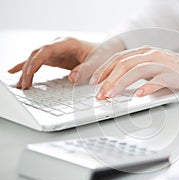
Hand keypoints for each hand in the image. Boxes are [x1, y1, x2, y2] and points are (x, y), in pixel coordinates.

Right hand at [8, 36, 124, 88]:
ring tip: (20, 84)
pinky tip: (17, 72)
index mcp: (68, 43)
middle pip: (37, 54)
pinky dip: (29, 68)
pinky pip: (40, 62)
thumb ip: (85, 70)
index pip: (47, 50)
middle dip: (28, 69)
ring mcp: (57, 51)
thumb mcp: (97, 62)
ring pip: (36, 59)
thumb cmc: (103, 53)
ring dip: (26, 70)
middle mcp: (59, 45)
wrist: (107, 50)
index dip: (36, 61)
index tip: (29, 72)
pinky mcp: (57, 58)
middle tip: (24, 84)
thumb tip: (72, 78)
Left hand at [89, 46, 178, 99]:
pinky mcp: (174, 74)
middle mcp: (151, 55)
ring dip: (121, 83)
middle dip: (108, 80)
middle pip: (124, 65)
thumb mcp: (152, 68)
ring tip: (111, 95)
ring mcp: (162, 63)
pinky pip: (158, 80)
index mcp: (144, 52)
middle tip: (99, 94)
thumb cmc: (175, 70)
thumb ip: (136, 73)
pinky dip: (147, 87)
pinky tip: (139, 95)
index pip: (118, 59)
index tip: (93, 82)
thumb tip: (115, 86)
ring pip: (136, 71)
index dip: (104, 70)